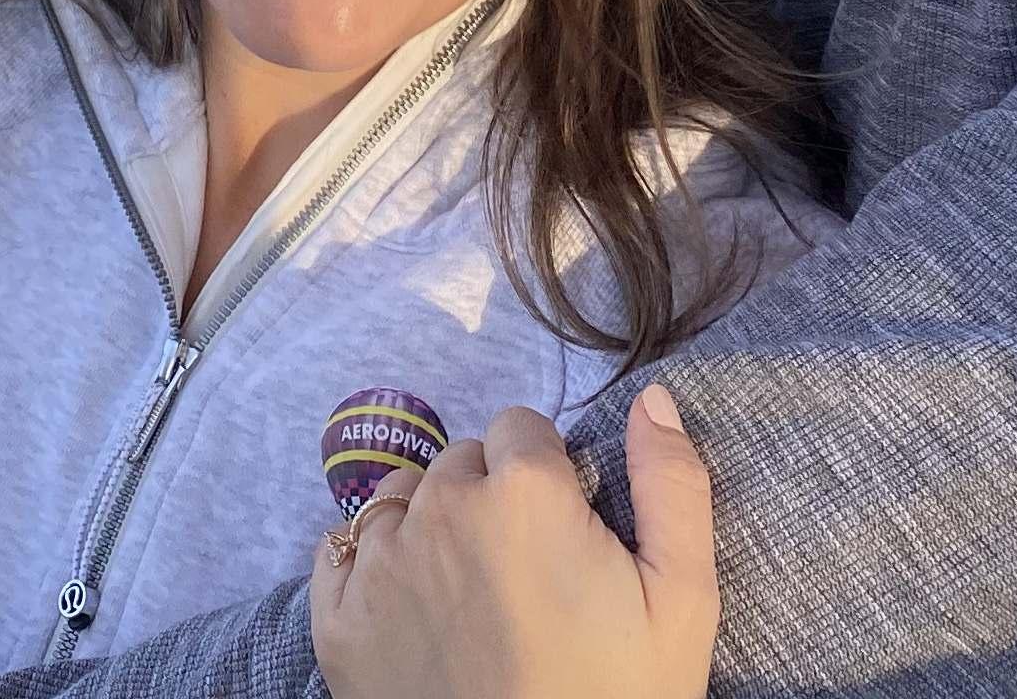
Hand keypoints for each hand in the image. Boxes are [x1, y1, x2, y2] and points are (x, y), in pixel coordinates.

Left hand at [310, 384, 717, 698]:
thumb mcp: (681, 603)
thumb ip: (673, 486)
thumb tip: (652, 397)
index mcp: (524, 489)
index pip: (524, 430)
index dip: (549, 481)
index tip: (564, 539)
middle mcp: (440, 507)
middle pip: (464, 463)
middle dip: (491, 499)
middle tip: (524, 579)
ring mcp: (380, 562)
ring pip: (404, 499)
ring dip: (431, 526)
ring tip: (470, 598)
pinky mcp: (336, 618)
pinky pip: (342, 549)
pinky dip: (371, 566)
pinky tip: (410, 608)